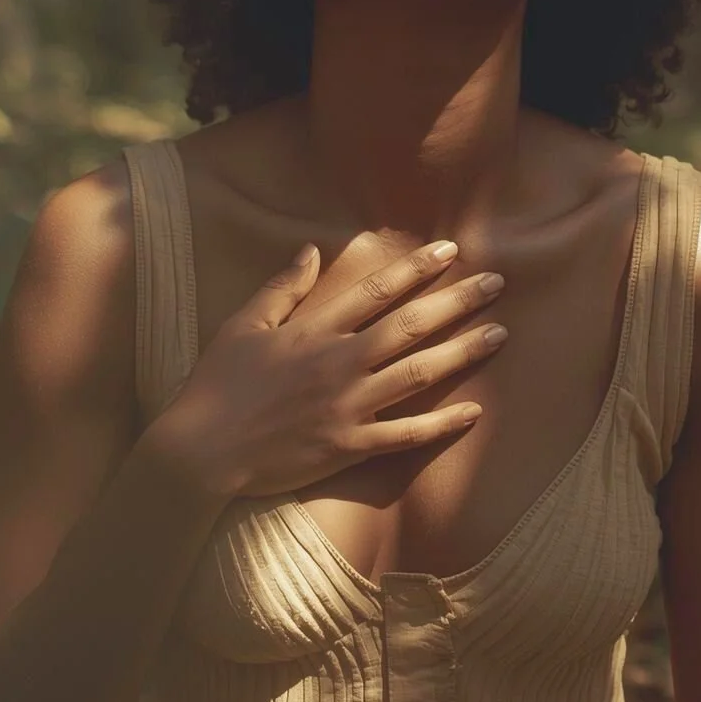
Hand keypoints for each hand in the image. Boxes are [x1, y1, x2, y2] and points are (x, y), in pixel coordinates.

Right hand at [146, 241, 506, 501]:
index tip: (451, 250)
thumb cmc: (217, 385)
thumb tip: (313, 249)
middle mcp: (339, 363)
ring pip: (418, 374)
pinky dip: (441, 425)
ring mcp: (347, 408)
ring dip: (463, 353)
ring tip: (500, 334)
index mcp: (315, 330)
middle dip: (457, 301)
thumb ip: (283, 287)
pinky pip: (405, 435)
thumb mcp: (243, 324)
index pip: (377, 290)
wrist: (200, 453)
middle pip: (411, 326)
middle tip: (497, 283)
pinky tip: (474, 412)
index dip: (416, 267)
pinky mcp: (348, 448)